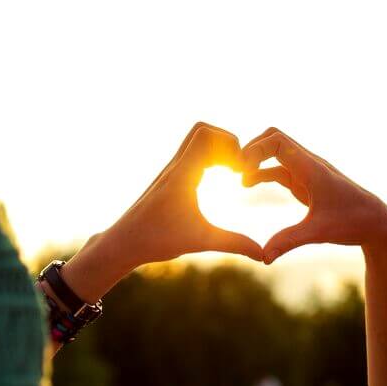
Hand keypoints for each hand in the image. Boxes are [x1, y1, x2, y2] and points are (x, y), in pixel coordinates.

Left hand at [105, 122, 263, 266]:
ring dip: (216, 149)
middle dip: (226, 142)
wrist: (123, 243)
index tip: (240, 170)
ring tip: (230, 173)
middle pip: (202, 130)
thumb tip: (263, 255)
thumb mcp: (201, 241)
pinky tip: (215, 181)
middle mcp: (174, 166)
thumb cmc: (157, 241)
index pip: (206, 135)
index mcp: (182, 174)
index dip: (230, 144)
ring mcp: (170, 170)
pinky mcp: (168, 178)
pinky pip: (190, 154)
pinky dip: (207, 158)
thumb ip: (234, 244)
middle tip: (238, 167)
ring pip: (194, 140)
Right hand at [241, 127, 386, 263]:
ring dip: (255, 161)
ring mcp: (307, 172)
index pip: (277, 140)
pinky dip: (262, 172)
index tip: (241, 169)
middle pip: (274, 138)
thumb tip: (263, 258)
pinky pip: (279, 169)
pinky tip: (248, 184)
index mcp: (311, 168)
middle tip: (234, 169)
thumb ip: (289, 241)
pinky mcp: (306, 183)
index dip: (255, 149)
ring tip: (238, 179)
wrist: (376, 223)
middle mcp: (309, 164)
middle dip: (252, 149)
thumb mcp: (319, 233)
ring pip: (275, 153)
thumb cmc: (353, 223)